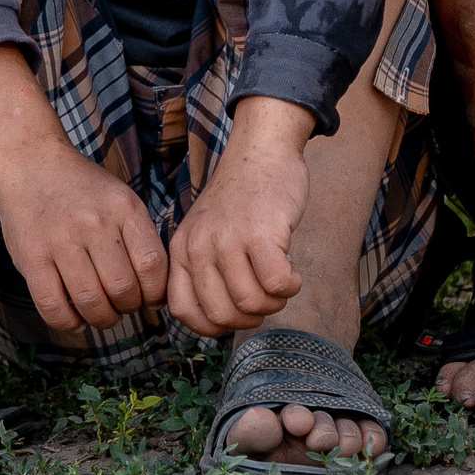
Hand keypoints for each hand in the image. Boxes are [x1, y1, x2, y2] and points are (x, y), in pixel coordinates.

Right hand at [0, 145, 169, 332]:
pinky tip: (76, 318)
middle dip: (129, 308)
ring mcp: (60, 241)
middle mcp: (94, 223)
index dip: (156, 293)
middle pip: (123, 289)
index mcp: (123, 208)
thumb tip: (157, 292)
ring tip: (103, 314)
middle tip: (124, 306)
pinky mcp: (31, 258)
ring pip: (91, 302)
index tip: (150, 298)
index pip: (152, 265)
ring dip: (103, 319)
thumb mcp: (120, 199)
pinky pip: (53, 307)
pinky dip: (69, 323)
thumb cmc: (82, 189)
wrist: (30, 164)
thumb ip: (139, 238)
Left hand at [168, 98, 312, 334]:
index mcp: (182, 250)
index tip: (235, 313)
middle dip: (251, 317)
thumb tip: (218, 319)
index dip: (213, 325)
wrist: (261, 149)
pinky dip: (291, 287)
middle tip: (266, 297)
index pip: (183, 312)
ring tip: (280, 282)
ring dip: (274, 302)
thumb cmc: (242, 196)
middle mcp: (199, 248)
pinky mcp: (261, 234)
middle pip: (221, 315)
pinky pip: (276, 285)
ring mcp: (229, 241)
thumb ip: (203, 268)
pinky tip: (293, 272)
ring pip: (250, 304)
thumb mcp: (205, 231)